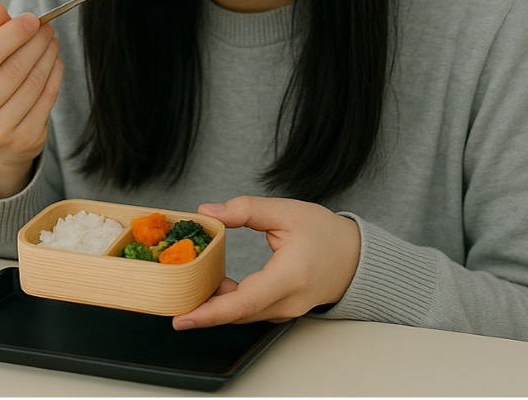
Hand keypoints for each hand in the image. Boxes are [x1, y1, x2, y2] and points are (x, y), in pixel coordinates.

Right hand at [0, 0, 63, 197]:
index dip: (12, 34)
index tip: (33, 19)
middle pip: (13, 69)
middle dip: (35, 43)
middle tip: (47, 27)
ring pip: (33, 83)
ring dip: (48, 56)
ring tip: (52, 42)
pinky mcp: (25, 140)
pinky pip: (47, 99)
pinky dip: (55, 75)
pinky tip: (56, 61)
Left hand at [173, 196, 360, 329]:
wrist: (354, 257)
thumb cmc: (326, 234)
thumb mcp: (287, 212)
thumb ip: (246, 210)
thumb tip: (209, 212)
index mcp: (290, 277)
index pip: (245, 302)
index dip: (211, 312)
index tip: (183, 318)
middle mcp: (287, 301)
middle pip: (237, 313)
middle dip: (202, 309)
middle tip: (172, 298)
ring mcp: (285, 311)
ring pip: (242, 314)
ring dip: (215, 303)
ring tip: (190, 284)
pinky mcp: (282, 311)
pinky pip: (250, 311)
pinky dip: (229, 303)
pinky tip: (214, 285)